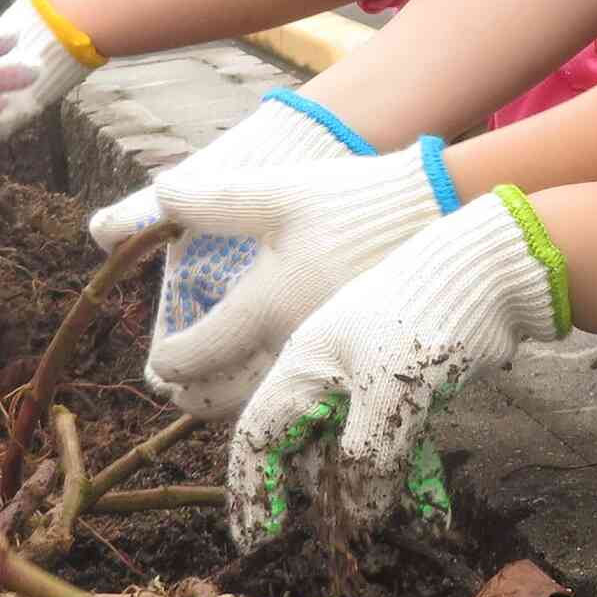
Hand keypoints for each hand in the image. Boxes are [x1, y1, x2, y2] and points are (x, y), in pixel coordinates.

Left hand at [88, 92, 381, 388]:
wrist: (437, 216)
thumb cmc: (353, 203)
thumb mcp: (278, 193)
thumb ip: (213, 200)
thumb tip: (159, 191)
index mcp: (264, 308)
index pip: (196, 356)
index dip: (169, 362)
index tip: (158, 362)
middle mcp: (293, 347)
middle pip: (226, 399)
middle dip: (195, 396)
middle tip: (179, 387)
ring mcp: (332, 362)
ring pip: (267, 405)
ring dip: (236, 400)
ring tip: (221, 384)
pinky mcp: (364, 364)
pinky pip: (308, 400)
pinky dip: (282, 398)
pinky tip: (280, 376)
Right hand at [226, 195, 565, 549]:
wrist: (493, 269)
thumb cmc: (426, 316)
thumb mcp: (390, 393)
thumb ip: (366, 461)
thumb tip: (354, 523)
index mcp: (304, 368)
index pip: (257, 436)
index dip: (253, 488)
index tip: (261, 540)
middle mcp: (327, 375)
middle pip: (304, 448)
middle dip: (319, 494)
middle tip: (342, 536)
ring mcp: (368, 380)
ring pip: (353, 450)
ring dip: (369, 489)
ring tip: (392, 520)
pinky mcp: (408, 387)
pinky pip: (396, 441)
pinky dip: (410, 473)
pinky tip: (433, 507)